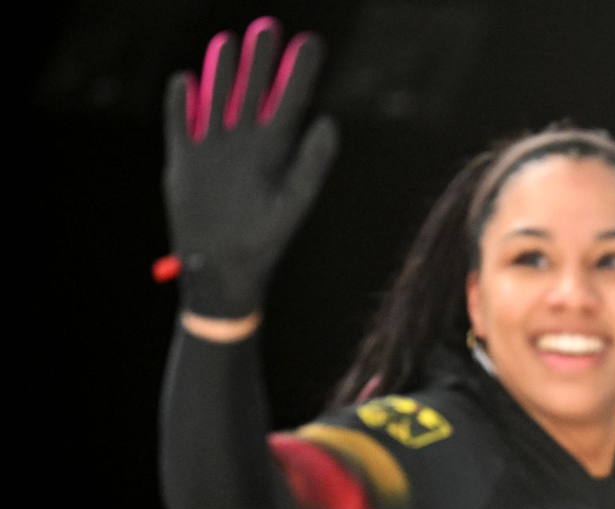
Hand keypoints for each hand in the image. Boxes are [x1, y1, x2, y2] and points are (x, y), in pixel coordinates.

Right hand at [163, 17, 338, 317]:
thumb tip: (330, 121)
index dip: (298, 73)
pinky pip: (180, 124)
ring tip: (228, 42)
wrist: (224, 270)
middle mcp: (246, 143)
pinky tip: (185, 81)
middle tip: (267, 27)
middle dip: (259, 61)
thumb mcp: (293, 201)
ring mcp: (214, 149)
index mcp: (276, 151)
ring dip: (221, 72)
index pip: (289, 102)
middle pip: (252, 91)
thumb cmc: (266, 241)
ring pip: (217, 99)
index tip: (309, 42)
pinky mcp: (184, 161)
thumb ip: (311, 162)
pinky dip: (181, 104)